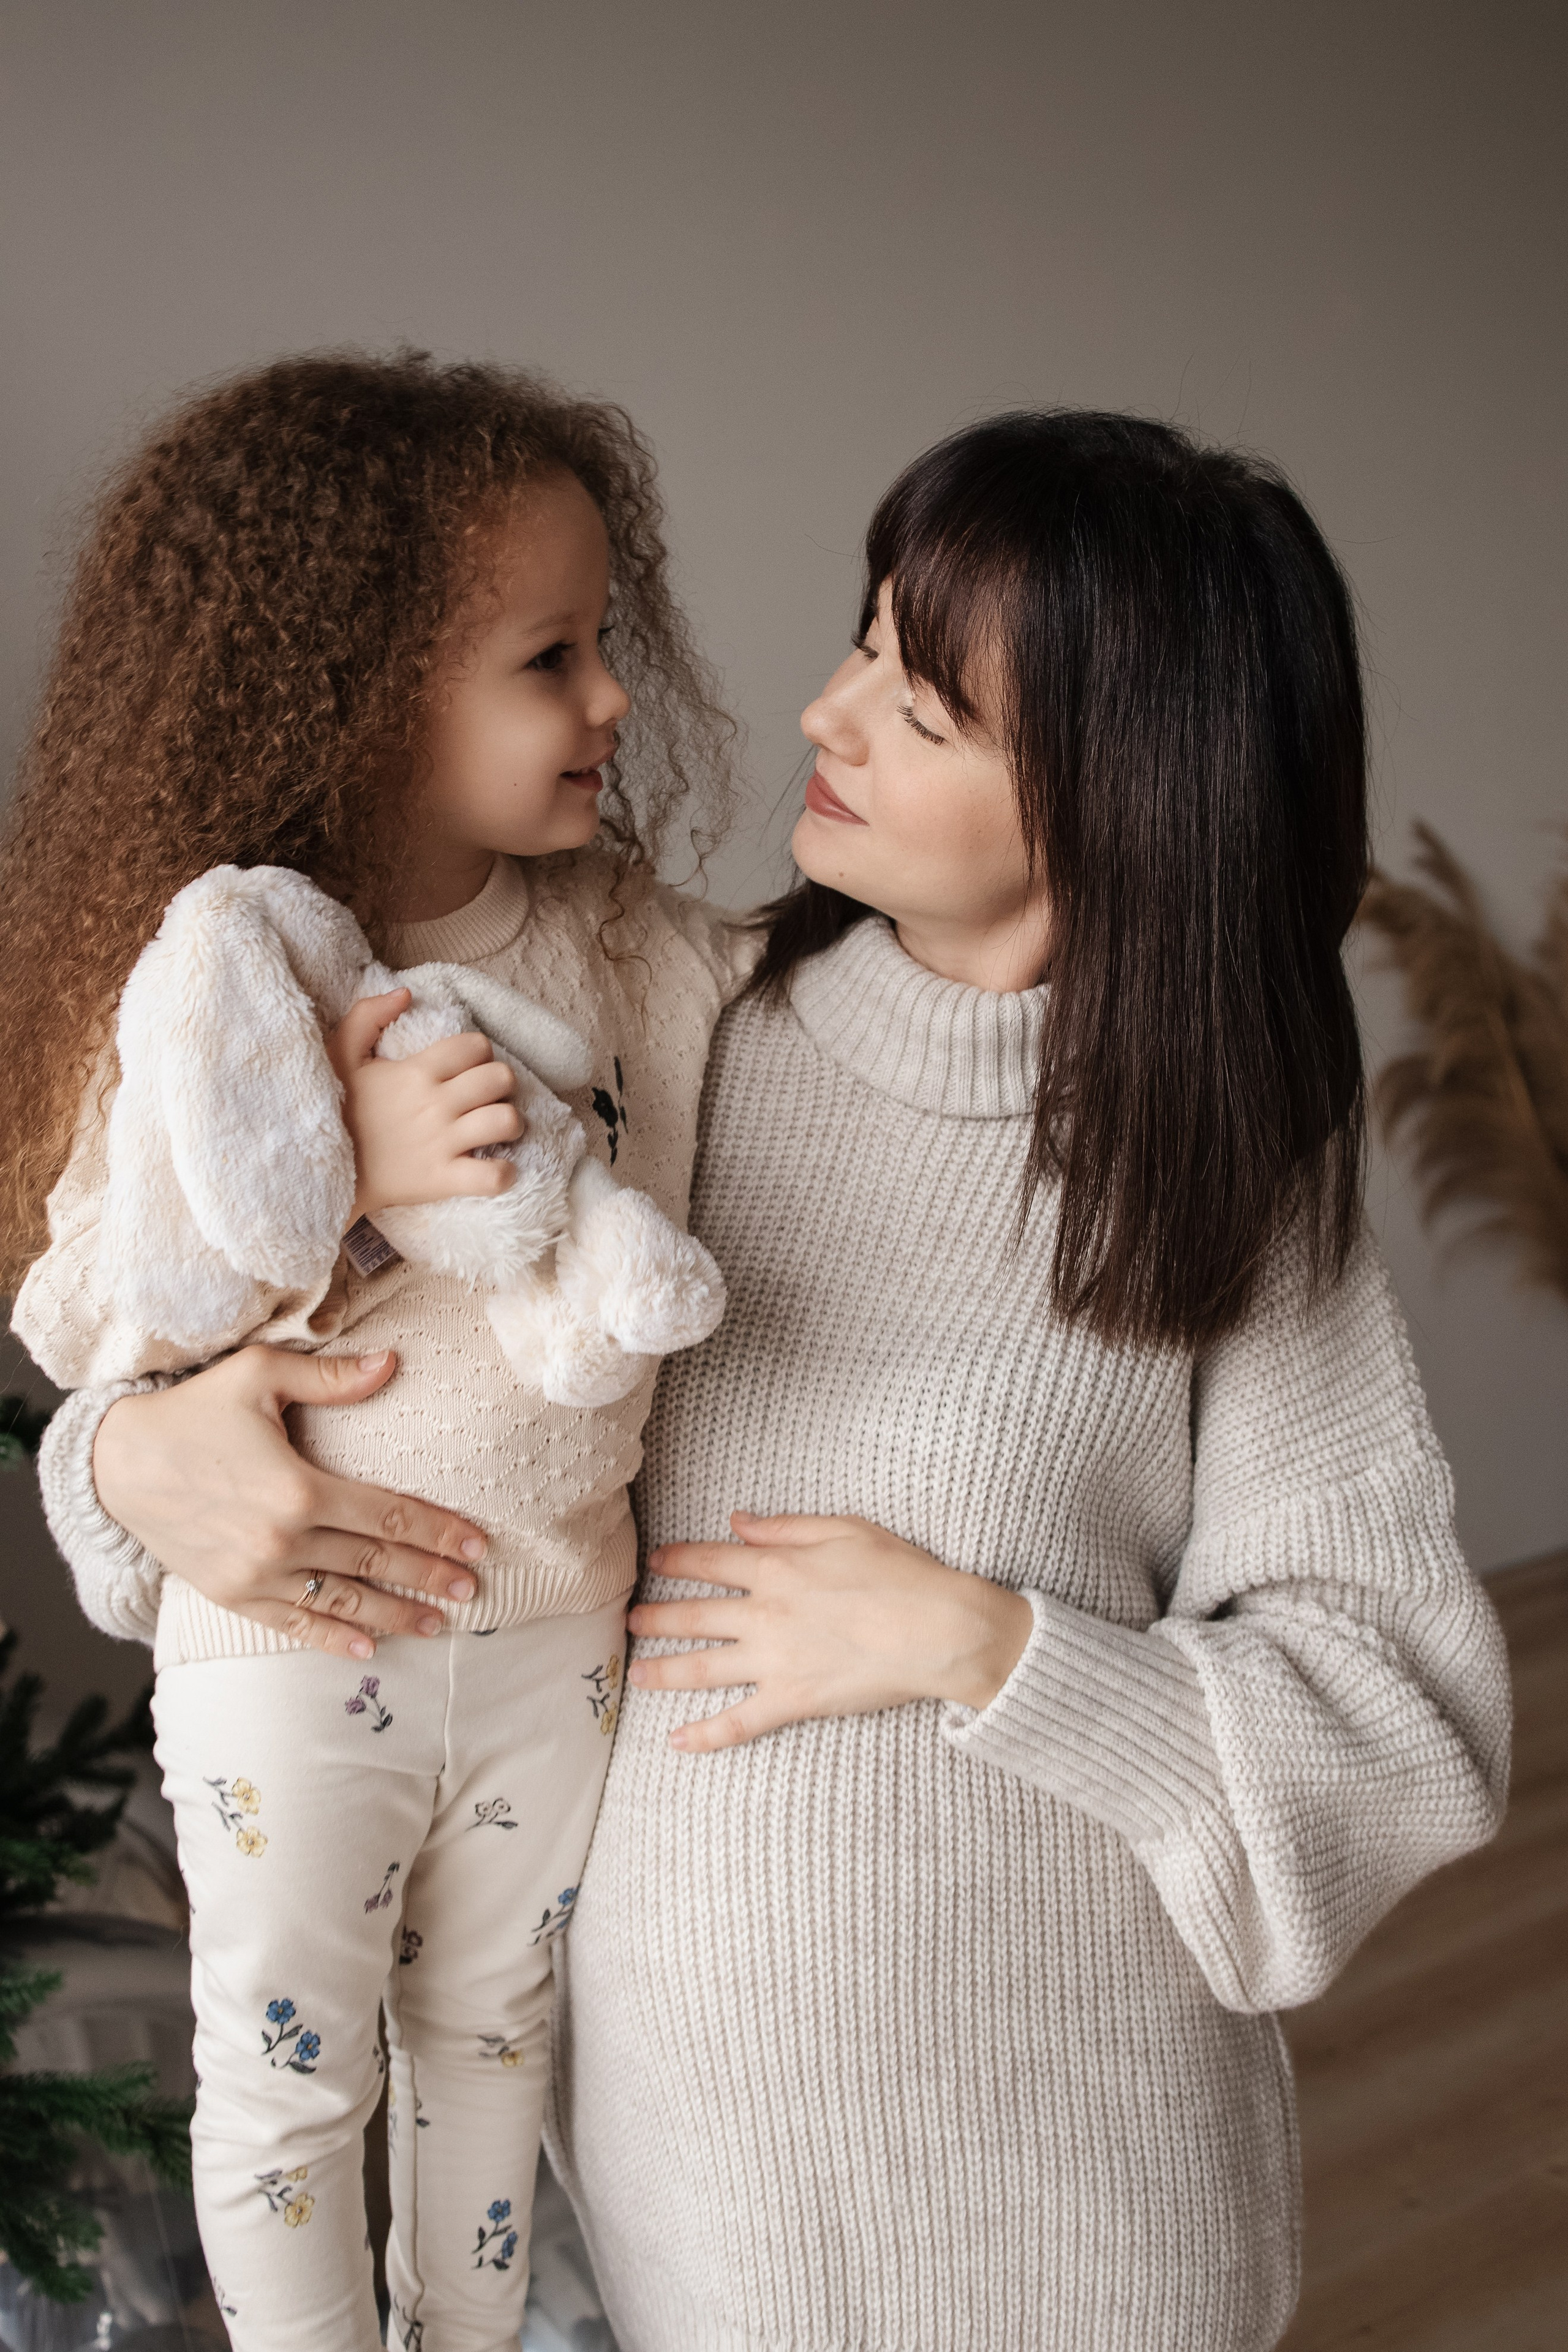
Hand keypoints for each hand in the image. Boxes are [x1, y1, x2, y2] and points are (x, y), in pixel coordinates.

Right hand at [92, 1345, 488, 1656]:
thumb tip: (393, 1363)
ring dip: (396, 1615)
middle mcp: (282, 1541)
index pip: (387, 1515)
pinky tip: (368, 1648)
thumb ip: (331, 1378)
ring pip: (343, 1601)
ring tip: (439, 1623)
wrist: (117, 1463)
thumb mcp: (259, 1376)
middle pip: (375, 1562)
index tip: (477, 1544)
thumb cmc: (194, 1411)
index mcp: (298, 1488)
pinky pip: (293, 1624)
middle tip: (473, 1588)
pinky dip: (333, 1638)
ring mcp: (257, 1576)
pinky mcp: (232, 1596)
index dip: (437, 1531)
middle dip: (430, 1576)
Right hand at [326, 990, 522, 1222]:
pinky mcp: (441, 1180)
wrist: (319, 1170)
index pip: (476, 1046)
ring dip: (511, 1123)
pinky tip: (496, 1167)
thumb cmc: (334, 1111)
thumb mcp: (338, 1055)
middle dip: (503, 1084)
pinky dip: (504, 1173)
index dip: (480, 1053)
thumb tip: (405, 993)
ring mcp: (441, 1143)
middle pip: (500, 1079)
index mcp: (416, 1071)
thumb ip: (367, 1015)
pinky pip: (493, 1176)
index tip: (469, 1067)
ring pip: (506, 1121)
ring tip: (498, 1128)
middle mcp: (435, 1104)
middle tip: (488, 1096)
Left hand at [626, 1511, 1032, 1751]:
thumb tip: (739, 1521)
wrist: (935, 1628)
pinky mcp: (791, 1700)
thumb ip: (785, 1526)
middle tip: (627, 1621)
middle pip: (694, 1615)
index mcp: (776, 1567)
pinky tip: (676, 1742)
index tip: (654, 1562)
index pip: (710, 1560)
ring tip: (635, 1674)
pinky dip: (704, 1735)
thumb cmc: (899, 1574)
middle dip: (655, 1617)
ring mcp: (773, 1660)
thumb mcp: (843, 1529)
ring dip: (663, 1670)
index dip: (677, 1560)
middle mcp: (764, 1613)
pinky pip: (738, 1722)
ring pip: (702, 1667)